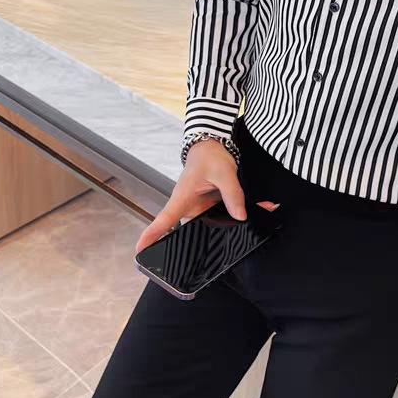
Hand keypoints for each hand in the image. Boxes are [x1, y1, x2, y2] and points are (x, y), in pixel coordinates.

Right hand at [135, 139, 277, 253]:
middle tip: (222, 242)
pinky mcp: (208, 206)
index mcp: (183, 198)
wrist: (212, 146)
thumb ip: (232, 194)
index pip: (164, 220)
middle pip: (189, 231)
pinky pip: (219, 216)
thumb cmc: (210, 156)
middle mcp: (188, 206)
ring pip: (208, 225)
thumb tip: (240, 216)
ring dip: (225, 225)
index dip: (152, 236)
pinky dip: (233, 214)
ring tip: (242, 225)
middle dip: (206, 239)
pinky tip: (256, 210)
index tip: (141, 251)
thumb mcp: (224, 173)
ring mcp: (198, 207)